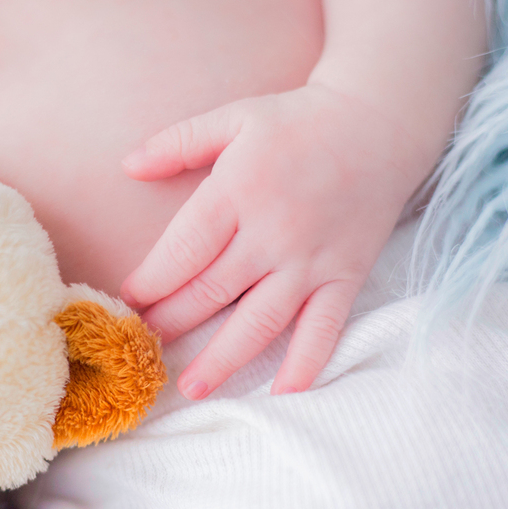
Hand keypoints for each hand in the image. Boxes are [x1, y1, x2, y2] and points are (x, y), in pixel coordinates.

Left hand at [120, 85, 422, 398]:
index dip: (151, 282)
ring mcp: (311, 259)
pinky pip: (325, 327)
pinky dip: (307, 362)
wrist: (380, 121)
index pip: (183, 251)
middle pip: (211, 291)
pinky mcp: (346, 276)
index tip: (128, 302)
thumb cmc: (298, 120)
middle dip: (172, 322)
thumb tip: (126, 166)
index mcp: (238, 191)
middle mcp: (273, 232)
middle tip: (144, 345)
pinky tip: (284, 391)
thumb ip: (178, 143)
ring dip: (223, 359)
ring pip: (259, 321)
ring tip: (192, 387)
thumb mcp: (233, 117)